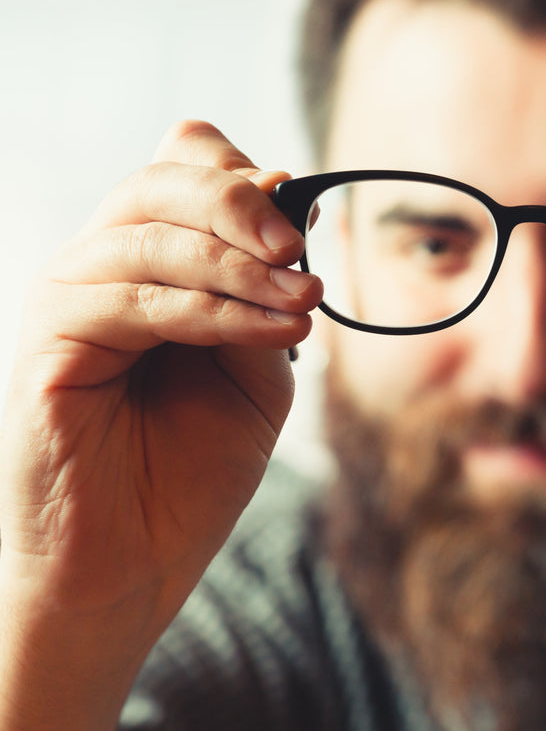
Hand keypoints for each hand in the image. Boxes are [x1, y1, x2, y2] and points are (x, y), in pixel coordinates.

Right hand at [0, 121, 323, 728]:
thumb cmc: (191, 470)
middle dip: (239, 204)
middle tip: (299, 246)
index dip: (239, 178)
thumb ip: (265, 294)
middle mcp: (98, 273)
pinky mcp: (48, 350)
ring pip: (149, 236)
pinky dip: (215, 309)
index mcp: (146, 268)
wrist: (135, 565)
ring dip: (242, 266)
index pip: (177, 174)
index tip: (303, 214)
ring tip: (304, 299)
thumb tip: (287, 205)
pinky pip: (134, 301)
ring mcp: (67, 307)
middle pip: (157, 185)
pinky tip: (271, 330)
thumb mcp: (255, 370)